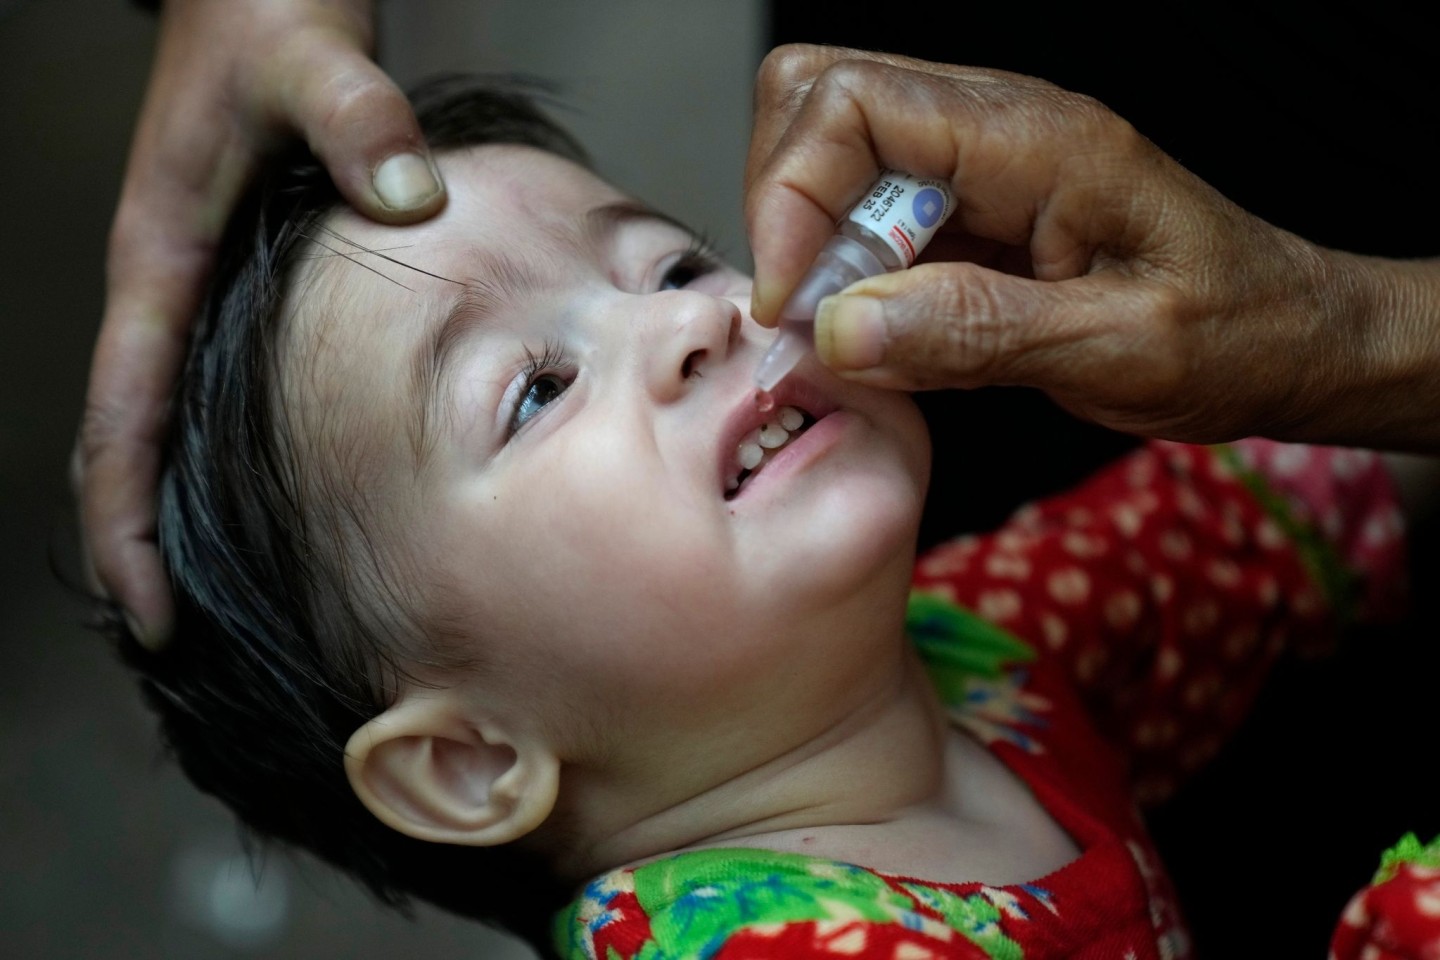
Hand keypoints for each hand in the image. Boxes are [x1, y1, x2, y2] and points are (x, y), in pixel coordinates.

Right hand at [78, 0, 444, 647]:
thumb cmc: (266, 14)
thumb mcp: (310, 57)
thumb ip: (358, 120)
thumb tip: (407, 196)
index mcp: (161, 256)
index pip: (122, 417)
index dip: (124, 525)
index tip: (147, 614)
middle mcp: (168, 283)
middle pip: (128, 443)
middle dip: (138, 545)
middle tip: (182, 643)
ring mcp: (198, 283)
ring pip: (162, 419)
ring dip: (173, 510)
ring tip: (218, 599)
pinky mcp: (237, 272)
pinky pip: (210, 383)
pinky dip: (215, 453)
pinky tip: (268, 494)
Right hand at [745, 44, 1439, 449]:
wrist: (1288, 336)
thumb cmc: (1233, 332)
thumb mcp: (1116, 350)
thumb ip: (975, 332)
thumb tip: (839, 328)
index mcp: (1033, 137)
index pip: (849, 103)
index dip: (790, 197)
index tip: (789, 303)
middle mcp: (995, 126)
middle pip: (818, 98)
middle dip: (785, 206)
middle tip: (810, 312)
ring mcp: (978, 160)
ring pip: (831, 150)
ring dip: (812, 242)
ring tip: (849, 329)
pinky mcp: (970, 205)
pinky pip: (869, 210)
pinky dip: (846, 271)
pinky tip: (884, 331)